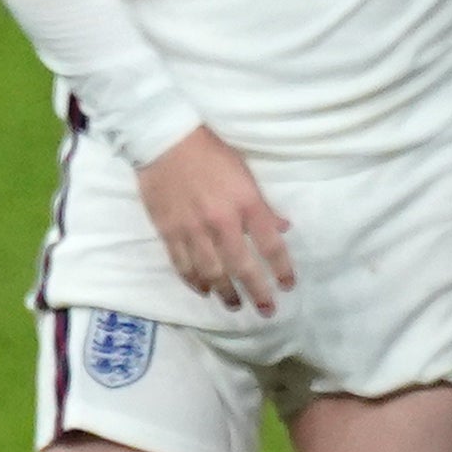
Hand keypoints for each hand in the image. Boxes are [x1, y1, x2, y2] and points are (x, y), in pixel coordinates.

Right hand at [135, 128, 296, 314]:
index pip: (270, 244)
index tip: (288, 286)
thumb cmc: (209, 152)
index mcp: (245, 203)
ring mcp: (192, 229)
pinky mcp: (168, 232)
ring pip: (211, 272)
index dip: (281, 269)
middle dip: (256, 292)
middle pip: (242, 267)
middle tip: (266, 310)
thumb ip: (263, 205)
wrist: (164, 140)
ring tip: (234, 305)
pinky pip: (183, 265)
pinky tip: (204, 290)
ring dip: (225, 293)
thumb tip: (283, 228)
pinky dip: (195, 281)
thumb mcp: (244, 173)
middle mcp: (221, 221)